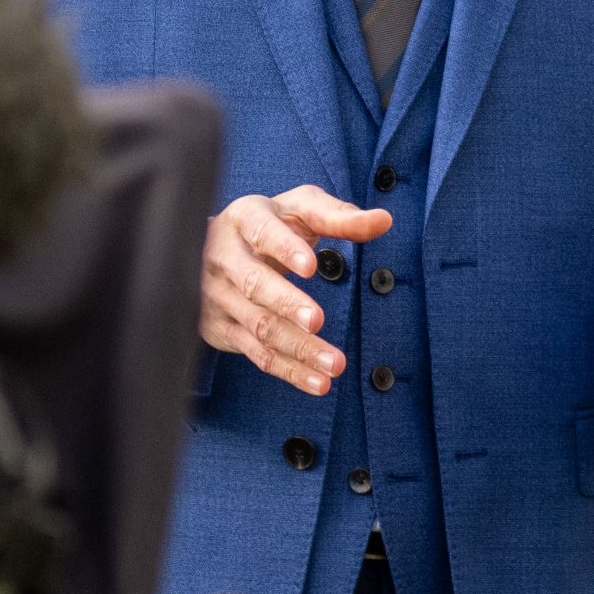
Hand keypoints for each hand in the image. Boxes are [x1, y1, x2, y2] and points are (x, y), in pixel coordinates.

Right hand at [201, 187, 393, 399]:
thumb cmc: (270, 224)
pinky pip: (257, 353)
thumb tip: (384, 220)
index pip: (263, 233)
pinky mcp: (221, 328)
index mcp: (244, 219)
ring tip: (335, 363)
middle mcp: (223, 257)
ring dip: (297, 347)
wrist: (209, 246)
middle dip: (286, 303)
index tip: (310, 266)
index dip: (285, 249)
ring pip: (258, 325)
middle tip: (317, 320)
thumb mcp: (299, 210)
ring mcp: (218, 296)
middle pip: (253, 283)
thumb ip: (339, 217)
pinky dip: (289, 370)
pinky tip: (317, 382)